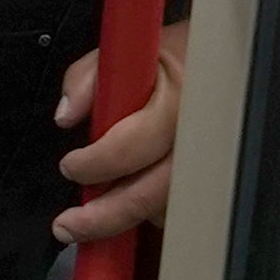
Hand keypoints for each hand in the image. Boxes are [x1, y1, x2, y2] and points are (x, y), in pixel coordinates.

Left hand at [52, 32, 188, 243]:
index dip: (97, 163)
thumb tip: (66, 115)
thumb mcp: (124, 54)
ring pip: (164, 207)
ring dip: (125, 218)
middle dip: (104, 216)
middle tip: (68, 225)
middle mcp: (195, 138)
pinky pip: (176, 210)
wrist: (213, 60)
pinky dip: (147, 214)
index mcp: (176, 101)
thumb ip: (87, 79)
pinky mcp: (207, 181)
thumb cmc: (167, 59)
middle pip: (151, 192)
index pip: (133, 145)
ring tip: (91, 221)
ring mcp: (205, 163)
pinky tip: (123, 209)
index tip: (70, 166)